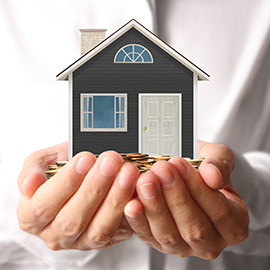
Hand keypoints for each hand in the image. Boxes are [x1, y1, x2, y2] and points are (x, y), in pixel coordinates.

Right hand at [17, 142, 139, 249]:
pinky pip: (121, 230)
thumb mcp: (44, 161)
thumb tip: (30, 183)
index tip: (85, 159)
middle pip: (73, 219)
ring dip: (116, 199)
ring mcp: (83, 240)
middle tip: (111, 161)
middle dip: (95, 187)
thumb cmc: (63, 167)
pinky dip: (132, 210)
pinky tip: (138, 190)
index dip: (65, 183)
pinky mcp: (108, 239)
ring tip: (128, 172)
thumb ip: (33, 169)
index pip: (44, 206)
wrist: (84, 174)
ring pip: (99, 228)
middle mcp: (56, 234)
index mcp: (32, 217)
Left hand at [124, 141, 248, 259]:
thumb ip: (219, 163)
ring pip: (169, 235)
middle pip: (194, 227)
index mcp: (233, 223)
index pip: (219, 211)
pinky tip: (132, 203)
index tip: (179, 164)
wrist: (186, 173)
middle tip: (160, 170)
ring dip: (155, 207)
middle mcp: (210, 241)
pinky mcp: (159, 243)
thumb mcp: (217, 157)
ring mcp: (184, 246)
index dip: (198, 188)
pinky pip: (148, 236)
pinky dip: (138, 220)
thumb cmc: (204, 167)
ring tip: (146, 181)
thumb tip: (213, 176)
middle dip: (175, 196)